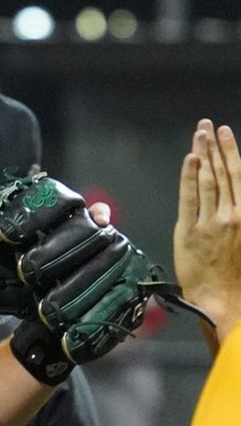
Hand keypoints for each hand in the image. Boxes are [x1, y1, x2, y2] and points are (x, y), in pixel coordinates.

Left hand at [174, 119, 240, 341]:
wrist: (224, 301)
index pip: (238, 175)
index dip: (230, 151)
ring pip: (207, 180)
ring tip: (198, 134)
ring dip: (202, 153)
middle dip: (214, 145)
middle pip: (222, 172)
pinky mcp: (189, 232)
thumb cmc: (238, 275)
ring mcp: (210, 221)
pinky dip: (189, 177)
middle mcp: (231, 214)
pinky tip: (189, 159)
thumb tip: (235, 197)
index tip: (223, 132)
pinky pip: (189, 198)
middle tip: (207, 124)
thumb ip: (239, 214)